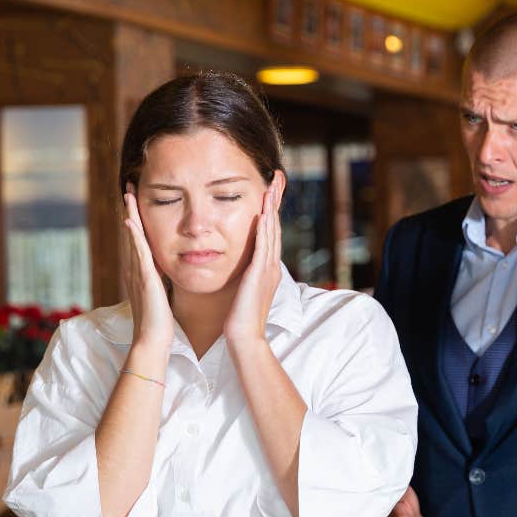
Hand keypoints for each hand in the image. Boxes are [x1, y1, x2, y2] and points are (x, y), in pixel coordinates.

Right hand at [123, 188, 173, 349]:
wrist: (152, 341)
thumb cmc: (159, 324)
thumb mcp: (160, 297)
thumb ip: (160, 284)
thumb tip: (165, 274)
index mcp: (141, 273)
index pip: (138, 241)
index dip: (136, 221)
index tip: (137, 202)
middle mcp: (136, 270)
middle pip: (131, 234)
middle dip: (130, 210)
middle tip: (128, 188)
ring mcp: (138, 274)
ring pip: (132, 238)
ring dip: (130, 215)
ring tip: (128, 194)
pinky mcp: (145, 280)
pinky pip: (138, 253)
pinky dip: (134, 237)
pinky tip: (130, 221)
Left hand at [224, 187, 281, 343]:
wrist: (244, 338)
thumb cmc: (239, 320)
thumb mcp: (242, 292)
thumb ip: (244, 276)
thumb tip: (240, 269)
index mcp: (266, 269)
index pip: (269, 232)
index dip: (270, 210)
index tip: (269, 190)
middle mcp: (270, 266)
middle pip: (275, 226)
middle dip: (276, 200)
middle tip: (277, 178)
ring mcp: (267, 270)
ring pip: (271, 232)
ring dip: (272, 207)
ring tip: (272, 186)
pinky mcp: (259, 275)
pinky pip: (262, 247)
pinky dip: (264, 229)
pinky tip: (263, 213)